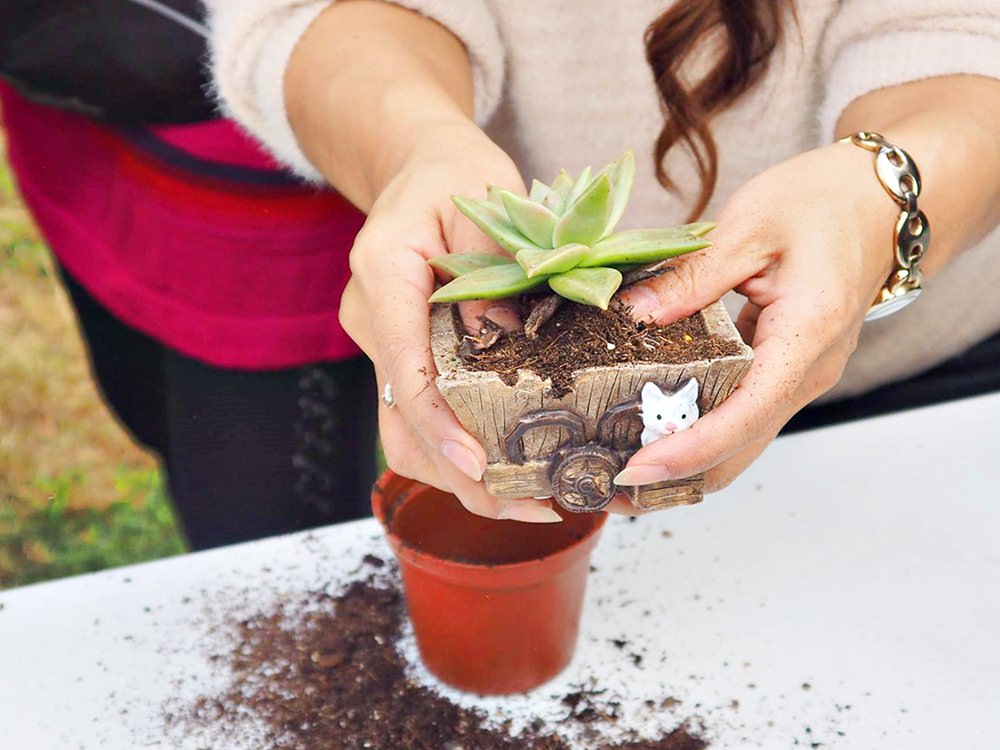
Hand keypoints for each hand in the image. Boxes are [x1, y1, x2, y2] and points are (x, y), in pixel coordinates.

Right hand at [339, 122, 562, 522]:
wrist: (418, 166)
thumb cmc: (454, 175)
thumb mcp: (487, 205)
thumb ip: (495, 275)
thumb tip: (510, 350)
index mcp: (384, 275)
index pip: (404, 370)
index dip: (440, 427)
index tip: (480, 467)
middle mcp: (371, 317)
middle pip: (398, 421)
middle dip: (457, 475)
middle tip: (529, 504)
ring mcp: (381, 340)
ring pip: (404, 430)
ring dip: (458, 475)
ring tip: (530, 499)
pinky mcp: (401, 353)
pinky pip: (420, 412)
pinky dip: (459, 445)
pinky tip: (507, 464)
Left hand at [613, 142, 896, 492]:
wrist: (879, 202)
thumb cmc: (825, 203)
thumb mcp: (751, 225)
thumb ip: (692, 276)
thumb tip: (632, 315)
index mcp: (804, 337)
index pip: (745, 416)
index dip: (689, 450)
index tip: (635, 469)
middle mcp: (806, 372)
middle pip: (739, 450)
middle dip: (673, 477)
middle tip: (604, 485)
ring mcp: (796, 377)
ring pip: (738, 442)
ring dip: (680, 462)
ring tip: (612, 464)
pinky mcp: (782, 371)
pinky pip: (737, 417)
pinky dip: (694, 431)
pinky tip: (647, 426)